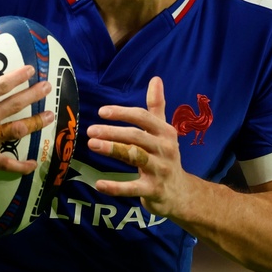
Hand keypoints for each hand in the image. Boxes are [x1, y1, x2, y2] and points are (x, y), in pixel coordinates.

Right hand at [0, 29, 52, 172]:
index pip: (2, 86)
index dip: (19, 77)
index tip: (31, 70)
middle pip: (14, 106)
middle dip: (34, 95)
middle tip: (48, 87)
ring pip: (15, 132)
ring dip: (35, 123)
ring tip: (50, 116)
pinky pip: (3, 163)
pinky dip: (19, 166)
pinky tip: (33, 163)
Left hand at [87, 76, 191, 217]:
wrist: (181, 193)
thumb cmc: (166, 157)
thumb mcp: (164, 131)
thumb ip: (157, 106)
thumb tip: (155, 79)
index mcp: (166, 132)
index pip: (143, 117)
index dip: (122, 113)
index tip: (102, 112)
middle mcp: (165, 149)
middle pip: (136, 136)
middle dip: (113, 132)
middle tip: (90, 130)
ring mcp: (160, 170)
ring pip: (134, 157)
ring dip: (113, 149)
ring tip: (92, 144)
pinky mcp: (153, 190)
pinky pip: (132, 188)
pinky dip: (115, 187)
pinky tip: (98, 184)